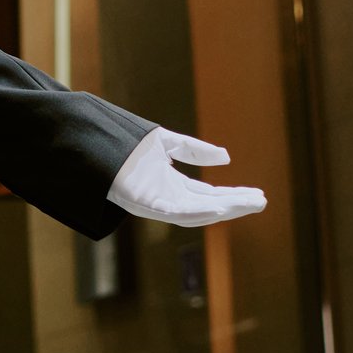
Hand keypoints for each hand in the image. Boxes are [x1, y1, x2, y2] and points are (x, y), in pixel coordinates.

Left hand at [106, 127, 266, 227]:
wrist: (90, 140)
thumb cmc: (122, 142)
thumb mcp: (166, 142)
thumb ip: (194, 150)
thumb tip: (226, 157)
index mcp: (171, 185)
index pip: (209, 194)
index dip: (234, 195)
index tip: (258, 194)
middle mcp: (166, 197)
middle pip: (208, 205)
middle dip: (236, 204)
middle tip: (263, 201)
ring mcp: (155, 202)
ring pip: (196, 212)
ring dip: (223, 209)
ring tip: (248, 203)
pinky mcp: (142, 203)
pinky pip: (172, 212)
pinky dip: (194, 212)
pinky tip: (216, 209)